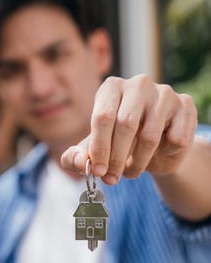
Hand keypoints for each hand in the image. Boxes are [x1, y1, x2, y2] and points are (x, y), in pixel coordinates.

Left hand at [61, 74, 197, 183]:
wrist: (157, 145)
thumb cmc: (118, 143)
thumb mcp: (94, 150)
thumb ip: (77, 156)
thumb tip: (79, 162)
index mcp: (111, 88)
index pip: (102, 118)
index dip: (99, 148)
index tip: (98, 171)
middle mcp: (138, 84)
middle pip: (125, 125)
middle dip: (116, 157)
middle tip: (112, 178)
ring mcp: (164, 93)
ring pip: (150, 136)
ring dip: (139, 162)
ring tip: (131, 171)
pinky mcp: (185, 105)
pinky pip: (176, 138)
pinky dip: (164, 155)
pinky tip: (158, 154)